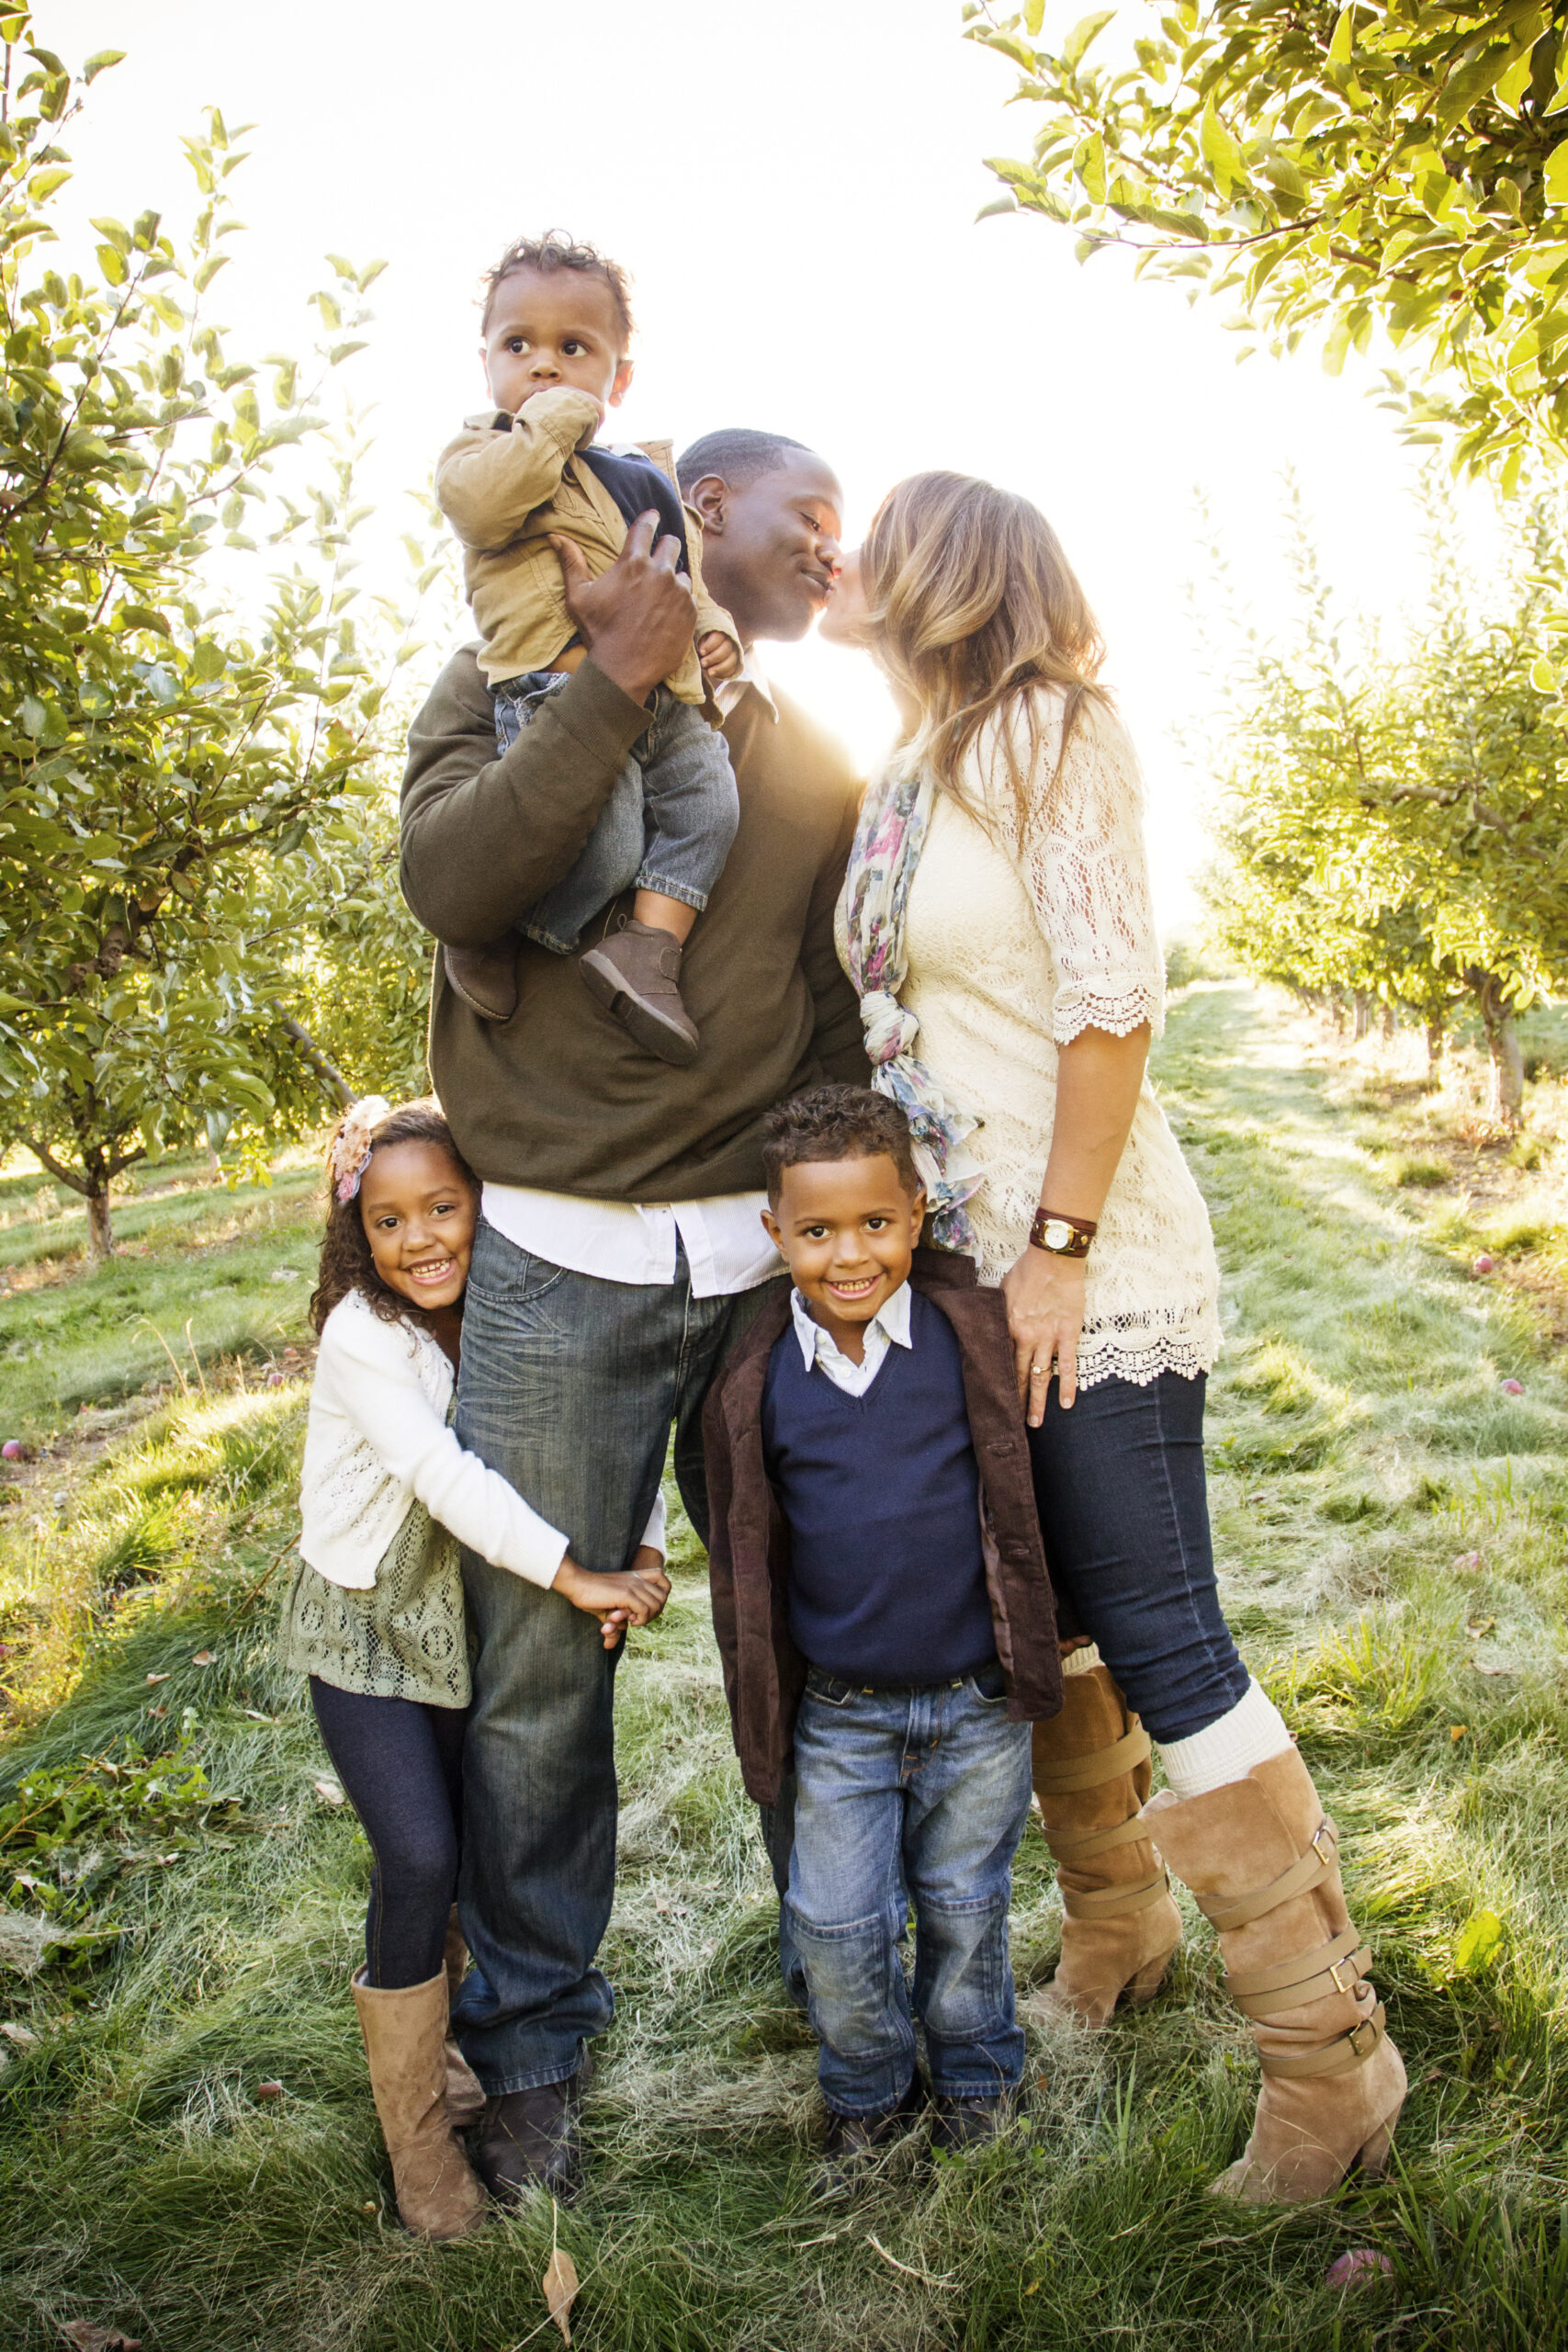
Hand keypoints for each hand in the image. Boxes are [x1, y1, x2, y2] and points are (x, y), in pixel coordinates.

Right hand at [549, 511, 694, 703]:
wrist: (624, 669)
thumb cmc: (599, 632)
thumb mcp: (578, 597)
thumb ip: (572, 563)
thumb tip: (556, 536)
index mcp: (632, 563)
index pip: (646, 527)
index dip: (650, 518)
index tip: (654, 516)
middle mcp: (659, 572)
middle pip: (671, 544)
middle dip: (665, 546)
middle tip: (658, 558)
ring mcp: (678, 591)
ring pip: (681, 572)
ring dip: (672, 578)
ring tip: (659, 596)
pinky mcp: (690, 611)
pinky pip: (689, 596)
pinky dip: (680, 600)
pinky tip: (667, 613)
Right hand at [552, 1552, 671, 1649]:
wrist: (577, 1584)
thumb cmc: (590, 1596)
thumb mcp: (607, 1608)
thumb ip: (616, 1622)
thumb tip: (613, 1639)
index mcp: (636, 1576)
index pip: (665, 1584)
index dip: (661, 1599)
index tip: (647, 1609)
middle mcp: (638, 1579)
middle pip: (663, 1598)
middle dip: (654, 1613)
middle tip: (638, 1619)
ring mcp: (633, 1585)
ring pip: (656, 1605)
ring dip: (647, 1618)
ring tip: (632, 1621)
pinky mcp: (626, 1594)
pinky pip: (644, 1610)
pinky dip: (640, 1619)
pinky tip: (629, 1621)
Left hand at [698, 629, 741, 683]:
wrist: (708, 651)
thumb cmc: (702, 644)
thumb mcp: (699, 640)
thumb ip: (701, 644)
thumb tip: (702, 652)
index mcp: (720, 632)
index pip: (718, 637)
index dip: (710, 645)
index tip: (701, 652)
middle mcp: (730, 641)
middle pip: (726, 649)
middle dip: (713, 658)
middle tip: (702, 663)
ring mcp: (734, 653)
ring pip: (731, 661)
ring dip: (719, 668)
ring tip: (709, 672)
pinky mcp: (735, 664)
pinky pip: (732, 670)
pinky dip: (723, 674)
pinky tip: (714, 675)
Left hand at [1001, 1244, 1086, 1421]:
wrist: (1054, 1258)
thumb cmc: (1027, 1270)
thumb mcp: (1001, 1291)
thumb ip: (997, 1313)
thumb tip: (987, 1324)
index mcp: (1006, 1327)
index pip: (998, 1362)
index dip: (996, 1383)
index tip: (992, 1400)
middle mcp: (1025, 1337)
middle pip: (1017, 1376)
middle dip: (1013, 1401)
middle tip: (1010, 1424)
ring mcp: (1048, 1338)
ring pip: (1040, 1377)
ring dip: (1037, 1402)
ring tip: (1034, 1423)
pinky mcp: (1068, 1334)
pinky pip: (1068, 1365)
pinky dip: (1068, 1386)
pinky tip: (1067, 1404)